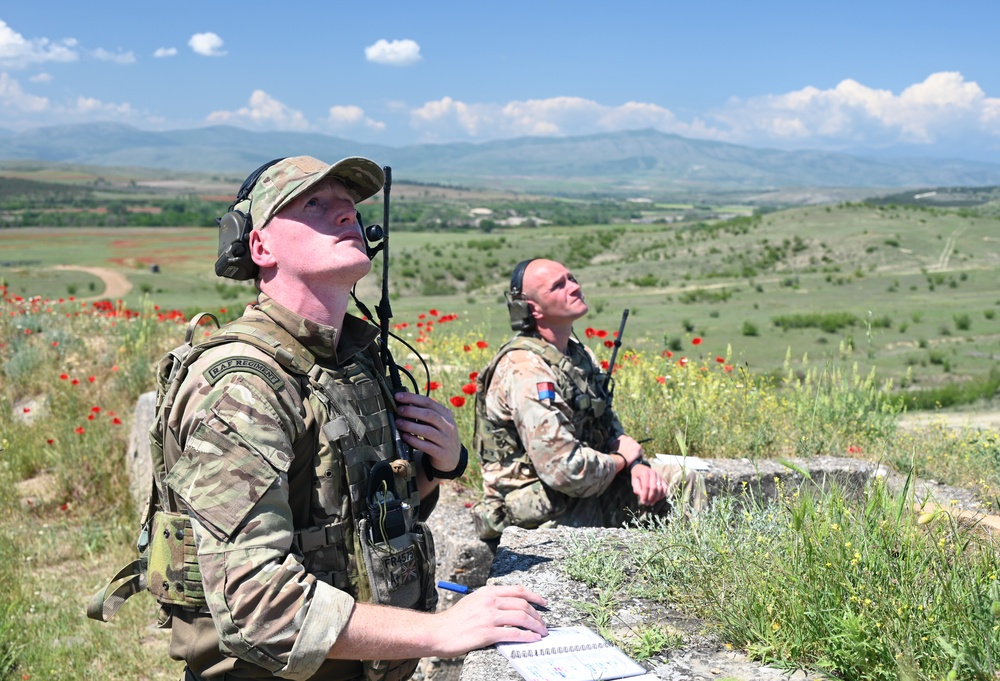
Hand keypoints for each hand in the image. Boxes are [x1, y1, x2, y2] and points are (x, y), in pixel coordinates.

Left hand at [394, 392, 460, 471]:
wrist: (451, 457)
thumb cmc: (439, 435)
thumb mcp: (437, 422)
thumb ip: (425, 413)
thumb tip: (404, 404)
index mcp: (446, 414)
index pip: (429, 402)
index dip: (412, 398)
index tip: (398, 396)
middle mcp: (448, 426)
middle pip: (429, 415)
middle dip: (411, 411)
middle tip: (398, 410)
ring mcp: (446, 440)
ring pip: (427, 431)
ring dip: (410, 426)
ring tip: (398, 423)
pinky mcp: (441, 453)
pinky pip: (426, 446)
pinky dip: (414, 440)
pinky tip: (405, 437)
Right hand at [430, 585, 547, 656]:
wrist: (437, 632)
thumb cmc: (454, 620)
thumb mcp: (473, 602)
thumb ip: (490, 602)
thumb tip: (509, 608)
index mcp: (487, 592)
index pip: (518, 590)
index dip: (535, 596)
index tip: (544, 603)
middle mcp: (490, 601)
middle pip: (523, 604)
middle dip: (537, 615)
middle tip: (543, 624)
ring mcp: (489, 616)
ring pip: (522, 618)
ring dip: (536, 626)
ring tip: (542, 633)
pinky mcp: (487, 633)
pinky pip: (513, 633)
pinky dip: (527, 637)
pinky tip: (533, 640)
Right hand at [607, 435, 642, 467]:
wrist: (617, 459)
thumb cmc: (613, 454)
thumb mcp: (612, 446)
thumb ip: (615, 443)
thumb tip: (616, 442)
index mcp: (622, 437)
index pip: (626, 440)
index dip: (626, 446)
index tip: (625, 450)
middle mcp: (628, 438)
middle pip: (632, 443)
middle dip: (631, 448)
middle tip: (629, 455)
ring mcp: (634, 442)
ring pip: (636, 448)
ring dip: (635, 452)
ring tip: (632, 458)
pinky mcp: (638, 448)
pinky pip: (641, 453)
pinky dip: (639, 456)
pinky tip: (637, 460)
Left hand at [630, 463, 667, 505]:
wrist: (641, 468)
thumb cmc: (637, 476)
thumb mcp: (634, 482)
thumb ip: (637, 489)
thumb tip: (643, 498)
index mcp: (645, 473)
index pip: (646, 486)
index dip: (645, 495)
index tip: (643, 502)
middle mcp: (653, 473)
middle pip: (654, 488)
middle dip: (651, 498)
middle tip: (647, 504)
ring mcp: (659, 476)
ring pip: (660, 489)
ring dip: (656, 498)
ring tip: (651, 503)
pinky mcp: (663, 479)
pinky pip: (665, 488)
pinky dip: (662, 495)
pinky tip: (657, 499)